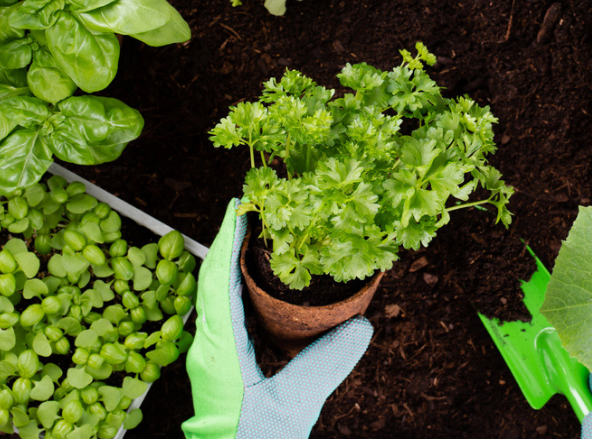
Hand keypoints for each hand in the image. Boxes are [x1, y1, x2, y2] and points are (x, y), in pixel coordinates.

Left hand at [182, 200, 372, 438]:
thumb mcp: (295, 406)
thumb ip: (325, 366)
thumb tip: (360, 326)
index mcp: (219, 352)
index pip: (219, 285)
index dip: (228, 244)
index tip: (238, 210)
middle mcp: (208, 345)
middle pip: (212, 279)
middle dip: (228, 240)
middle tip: (248, 208)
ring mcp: (210, 351)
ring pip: (213, 291)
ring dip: (228, 257)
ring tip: (250, 231)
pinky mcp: (219, 358)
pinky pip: (221, 306)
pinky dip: (233, 280)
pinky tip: (252, 275)